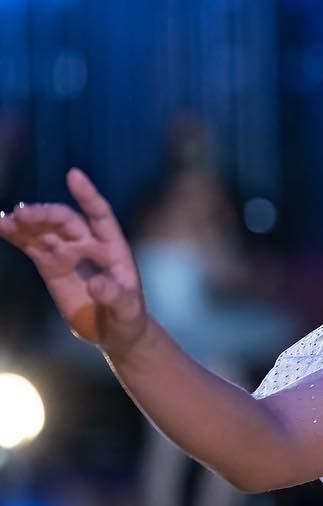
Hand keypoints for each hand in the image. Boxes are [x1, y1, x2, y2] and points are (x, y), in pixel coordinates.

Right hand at [0, 168, 150, 356]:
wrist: (112, 330)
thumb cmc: (127, 317)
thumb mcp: (126, 309)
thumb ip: (114, 295)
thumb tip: (96, 283)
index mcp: (114, 246)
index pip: (100, 214)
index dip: (88, 195)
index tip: (73, 175)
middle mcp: (90, 243)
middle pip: (66, 221)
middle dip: (45, 215)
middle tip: (22, 214)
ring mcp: (68, 252)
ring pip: (45, 230)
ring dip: (27, 223)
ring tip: (6, 220)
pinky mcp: (51, 265)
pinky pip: (32, 245)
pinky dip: (17, 236)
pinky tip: (2, 227)